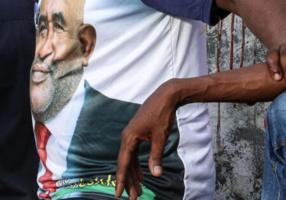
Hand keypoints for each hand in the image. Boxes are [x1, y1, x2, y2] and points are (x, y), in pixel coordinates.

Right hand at [115, 81, 178, 198]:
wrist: (167, 95)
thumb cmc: (163, 114)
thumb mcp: (160, 137)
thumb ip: (156, 156)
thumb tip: (156, 174)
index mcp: (129, 138)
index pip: (123, 164)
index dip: (121, 180)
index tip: (118, 194)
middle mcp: (127, 137)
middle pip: (126, 164)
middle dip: (129, 181)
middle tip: (134, 197)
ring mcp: (132, 135)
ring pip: (130, 159)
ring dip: (134, 174)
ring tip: (138, 189)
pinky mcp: (138, 133)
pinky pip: (134, 153)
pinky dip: (138, 164)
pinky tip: (142, 175)